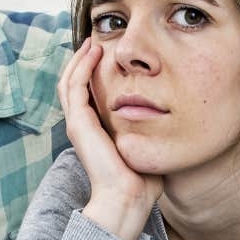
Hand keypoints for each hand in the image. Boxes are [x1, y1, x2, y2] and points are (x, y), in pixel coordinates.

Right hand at [57, 38, 162, 239]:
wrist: (128, 198)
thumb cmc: (141, 179)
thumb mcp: (146, 145)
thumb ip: (149, 130)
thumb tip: (170, 119)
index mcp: (94, 131)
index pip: (85, 94)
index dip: (92, 73)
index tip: (106, 55)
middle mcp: (81, 126)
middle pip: (72, 83)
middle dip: (82, 60)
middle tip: (95, 41)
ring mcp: (76, 124)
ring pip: (69, 81)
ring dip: (80, 58)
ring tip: (93, 41)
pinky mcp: (78, 123)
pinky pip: (75, 86)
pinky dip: (82, 66)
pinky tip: (95, 52)